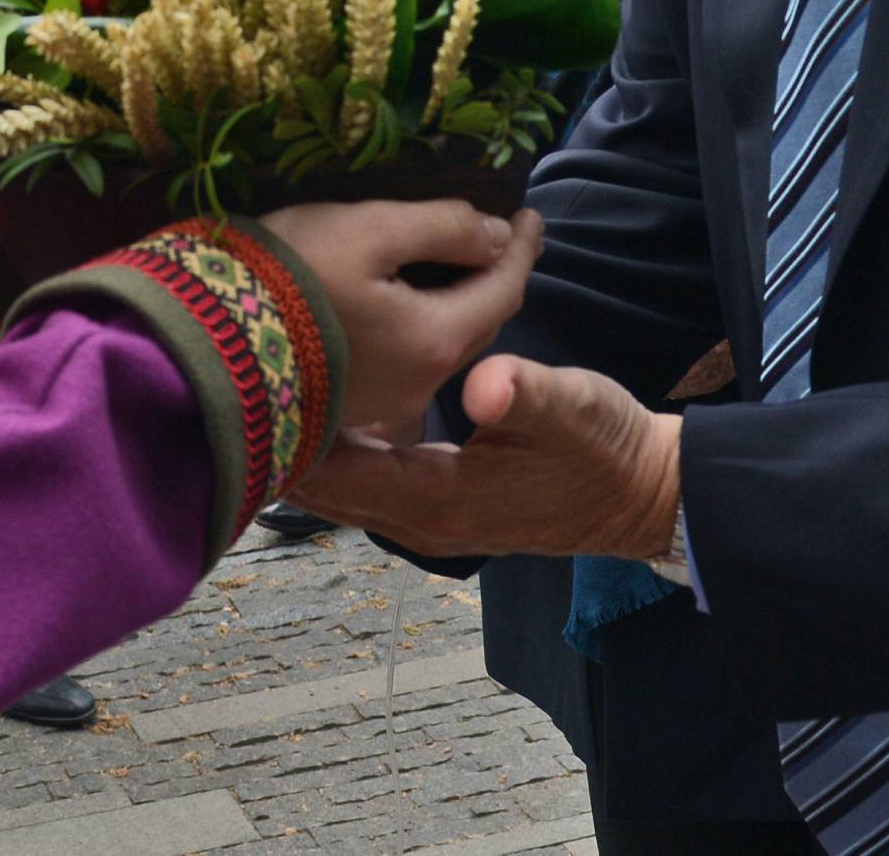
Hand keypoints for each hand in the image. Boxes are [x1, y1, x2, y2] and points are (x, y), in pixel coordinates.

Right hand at [263, 201, 540, 448]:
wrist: (203, 347)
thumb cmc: (291, 277)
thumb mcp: (369, 230)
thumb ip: (443, 228)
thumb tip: (497, 235)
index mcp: (437, 339)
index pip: (505, 288)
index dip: (522, 248)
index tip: (531, 215)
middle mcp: (420, 383)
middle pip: (476, 323)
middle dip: (492, 278)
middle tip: (495, 237)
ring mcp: (381, 403)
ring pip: (439, 345)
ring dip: (454, 303)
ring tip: (448, 263)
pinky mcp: (344, 406)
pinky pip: (404, 360)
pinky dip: (418, 325)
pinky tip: (399, 302)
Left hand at [286, 353, 681, 564]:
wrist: (641, 494)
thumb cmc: (606, 448)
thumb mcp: (573, 407)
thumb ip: (526, 393)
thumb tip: (483, 384)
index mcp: (437, 500)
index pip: (335, 473)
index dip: (292, 429)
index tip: (256, 376)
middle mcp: (418, 520)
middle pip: (322, 487)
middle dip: (284, 436)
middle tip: (247, 368)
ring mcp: (424, 518)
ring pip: (338, 486)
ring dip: (307, 442)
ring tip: (271, 377)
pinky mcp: (433, 504)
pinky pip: (363, 481)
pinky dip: (337, 448)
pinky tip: (327, 398)